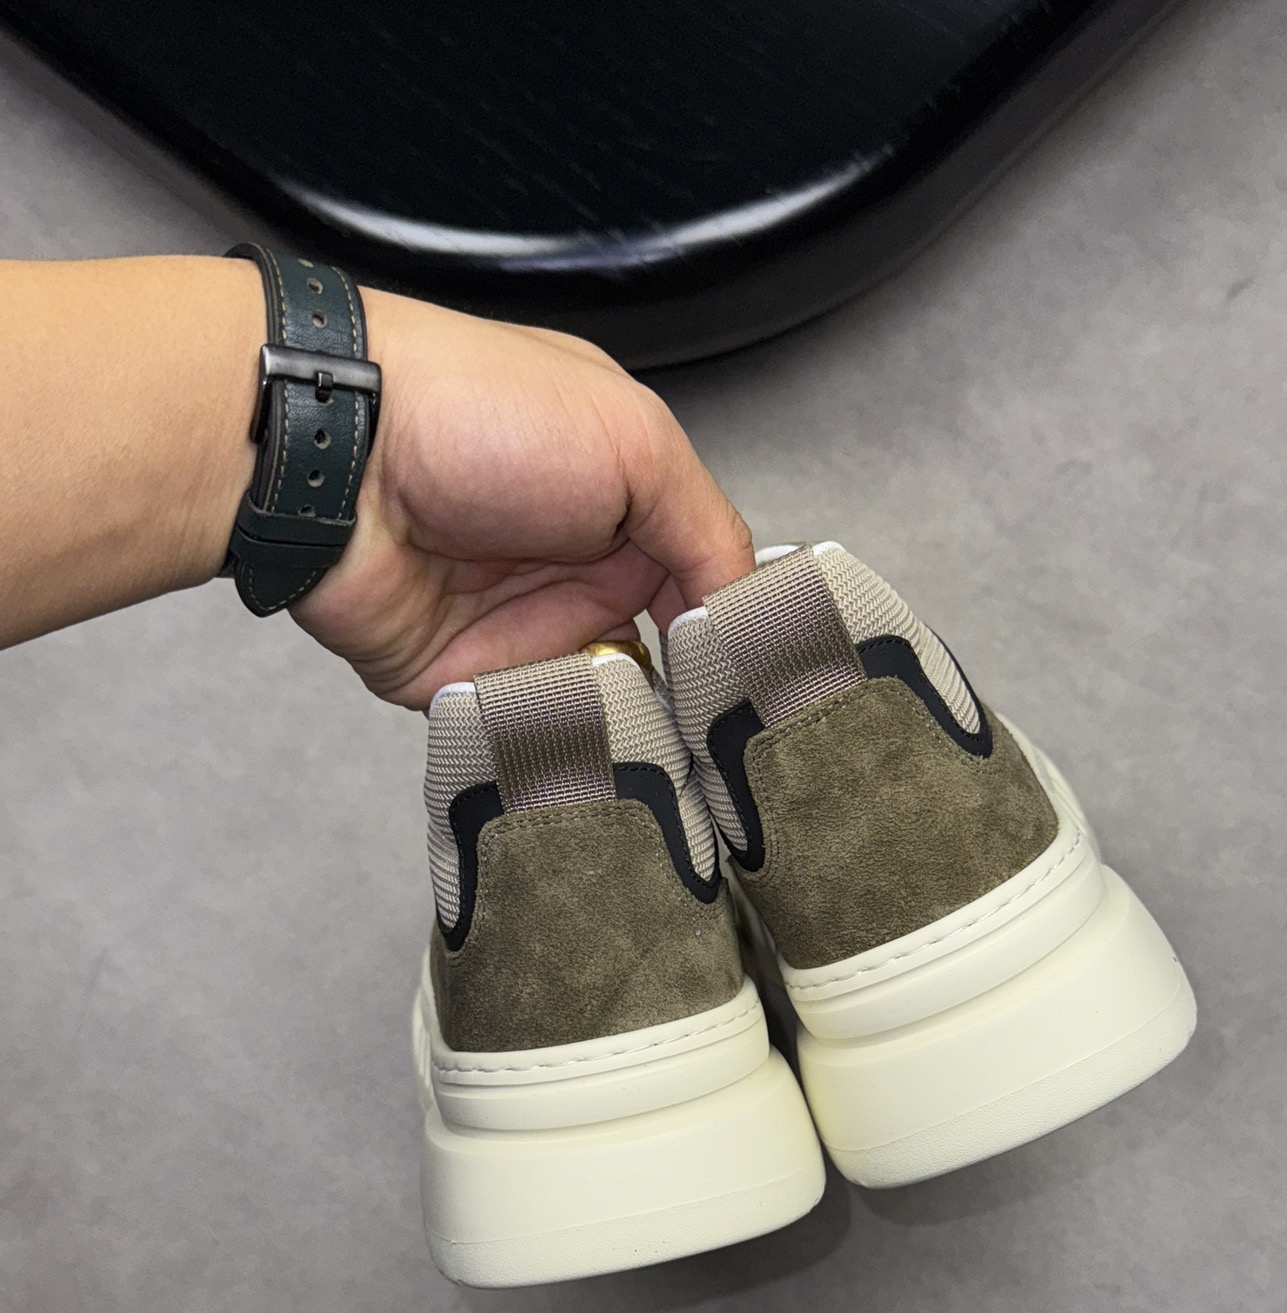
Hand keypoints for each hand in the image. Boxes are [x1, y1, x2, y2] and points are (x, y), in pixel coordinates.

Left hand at [294, 293, 752, 708]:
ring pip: (602, 704)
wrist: (337, 458)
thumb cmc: (476, 410)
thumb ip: (709, 531)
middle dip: (687, 693)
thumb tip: (748, 612)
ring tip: (658, 739)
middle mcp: (574, 562)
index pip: (702, 580)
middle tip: (720, 725)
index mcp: (622, 495)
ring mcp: (518, 625)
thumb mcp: (637, 442)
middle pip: (661, 656)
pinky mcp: (464, 680)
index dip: (731, 627)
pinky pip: (527, 728)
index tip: (761, 675)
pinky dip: (556, 738)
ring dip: (628, 723)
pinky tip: (586, 740)